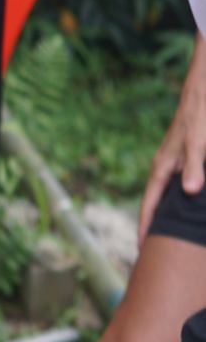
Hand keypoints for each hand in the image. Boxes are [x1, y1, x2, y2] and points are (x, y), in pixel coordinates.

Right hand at [138, 33, 205, 246]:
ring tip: (169, 238)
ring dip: (167, 216)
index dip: (146, 226)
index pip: (150, 203)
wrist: (203, 90)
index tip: (142, 249)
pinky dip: (180, 204)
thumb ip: (194, 166)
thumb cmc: (199, 116)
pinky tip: (189, 211)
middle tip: (154, 252)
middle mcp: (166, 168)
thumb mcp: (198, 142)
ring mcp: (176, 164)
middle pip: (156, 203)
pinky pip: (180, 188)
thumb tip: (189, 193)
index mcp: (163, 167)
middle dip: (154, 226)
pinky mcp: (187, 160)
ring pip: (168, 197)